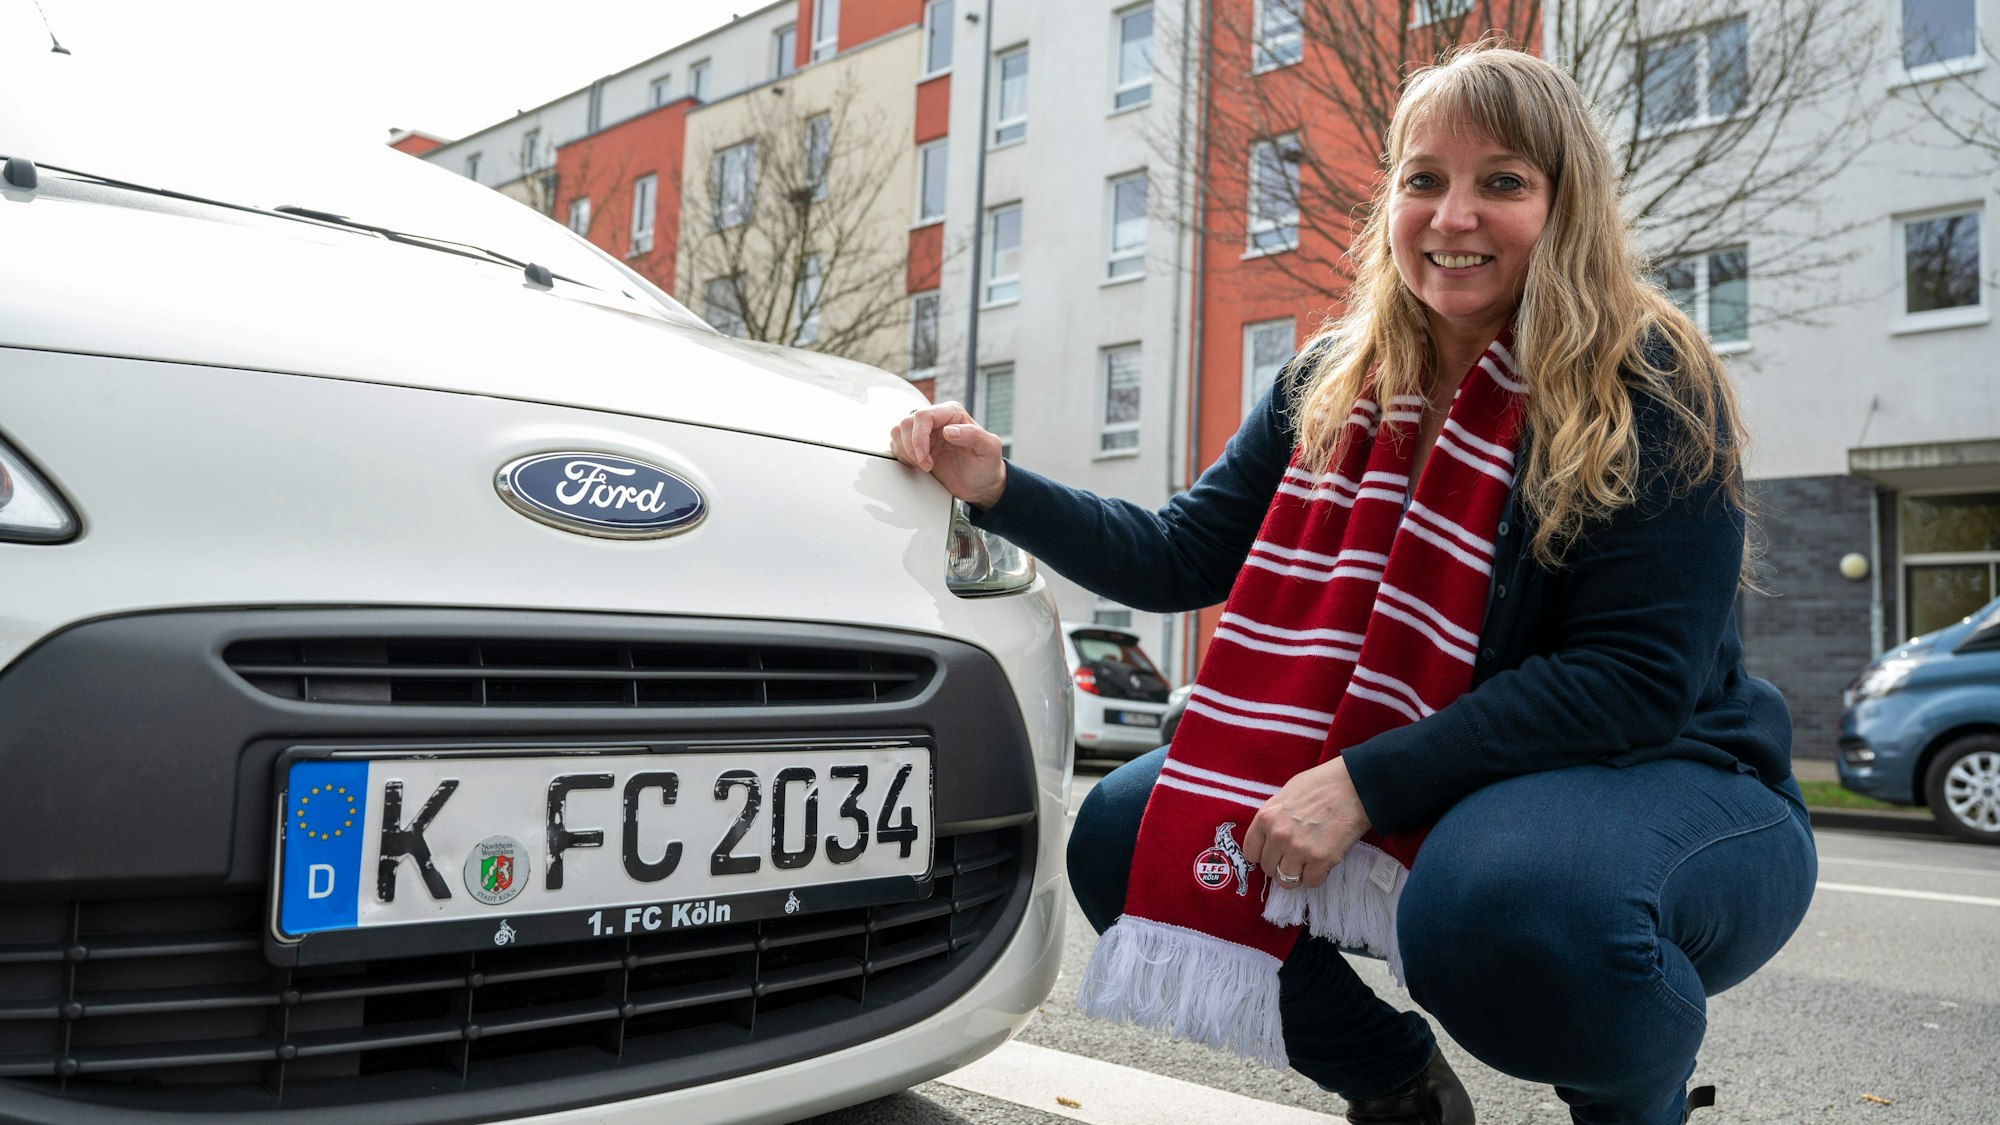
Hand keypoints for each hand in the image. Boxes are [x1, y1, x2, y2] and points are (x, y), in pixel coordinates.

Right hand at [889, 402, 1007, 508]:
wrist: (980, 485)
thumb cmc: (987, 465)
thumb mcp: (989, 449)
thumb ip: (974, 435)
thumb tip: (949, 431)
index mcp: (952, 413)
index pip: (923, 416)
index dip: (919, 437)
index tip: (925, 458)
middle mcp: (936, 421)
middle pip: (907, 423)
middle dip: (912, 448)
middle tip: (927, 466)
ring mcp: (925, 434)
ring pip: (898, 432)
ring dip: (906, 452)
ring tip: (924, 466)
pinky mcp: (916, 447)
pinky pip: (897, 445)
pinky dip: (903, 457)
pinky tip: (919, 466)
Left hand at [1243, 757, 1371, 889]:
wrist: (1354, 785)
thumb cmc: (1321, 784)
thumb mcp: (1286, 794)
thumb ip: (1274, 817)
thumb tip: (1270, 837)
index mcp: (1266, 817)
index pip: (1251, 852)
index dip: (1263, 855)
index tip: (1273, 854)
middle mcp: (1278, 835)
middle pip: (1268, 869)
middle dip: (1280, 865)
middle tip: (1296, 857)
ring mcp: (1299, 849)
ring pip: (1286, 880)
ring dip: (1298, 874)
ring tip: (1309, 862)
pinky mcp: (1321, 860)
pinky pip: (1311, 882)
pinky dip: (1317, 876)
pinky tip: (1323, 863)